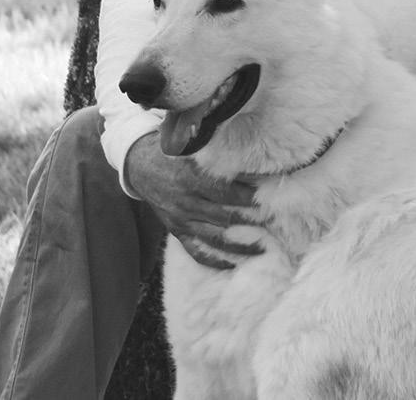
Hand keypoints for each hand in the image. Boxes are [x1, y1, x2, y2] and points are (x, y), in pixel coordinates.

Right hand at [126, 133, 263, 268]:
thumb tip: (255, 160)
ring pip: (214, 238)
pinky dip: (214, 260)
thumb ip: (220, 158)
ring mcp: (181, 220)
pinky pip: (196, 251)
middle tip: (274, 222)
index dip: (249, 197)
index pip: (227, 192)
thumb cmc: (175, 154)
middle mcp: (187, 202)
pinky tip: (233, 264)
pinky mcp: (176, 231)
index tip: (269, 198)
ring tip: (263, 247)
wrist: (141, 167)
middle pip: (224, 217)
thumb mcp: (195, 150)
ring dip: (240, 244)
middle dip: (252, 221)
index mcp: (192, 179)